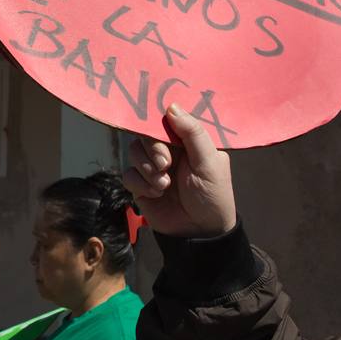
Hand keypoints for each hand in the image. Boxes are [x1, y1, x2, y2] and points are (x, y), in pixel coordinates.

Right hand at [122, 103, 237, 238]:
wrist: (200, 233)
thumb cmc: (212, 196)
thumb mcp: (209, 162)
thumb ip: (192, 133)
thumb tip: (171, 106)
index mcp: (187, 141)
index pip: (166, 120)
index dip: (159, 123)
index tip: (158, 130)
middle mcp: (169, 150)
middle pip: (145, 134)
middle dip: (153, 149)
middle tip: (165, 165)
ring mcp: (153, 167)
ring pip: (134, 152)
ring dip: (147, 168)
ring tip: (164, 185)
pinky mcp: (141, 185)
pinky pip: (128, 174)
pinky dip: (140, 184)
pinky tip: (156, 194)